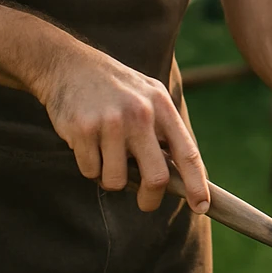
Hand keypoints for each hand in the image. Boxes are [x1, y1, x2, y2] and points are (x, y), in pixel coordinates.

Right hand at [34, 45, 210, 214]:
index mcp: (162, 107)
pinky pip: (91, 171)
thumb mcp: (149, 97)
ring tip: (107, 154)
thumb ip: (165, 131)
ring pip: (117, 181)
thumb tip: (182, 175)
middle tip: (146, 202)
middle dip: (151, 199)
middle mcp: (141, 114)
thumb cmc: (116, 89)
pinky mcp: (83, 130)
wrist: (70, 66)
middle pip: (156, 177)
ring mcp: (111, 122)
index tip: (201, 206)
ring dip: (111, 178)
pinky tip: (88, 144)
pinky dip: (90, 167)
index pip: (187, 153)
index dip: (196, 184)